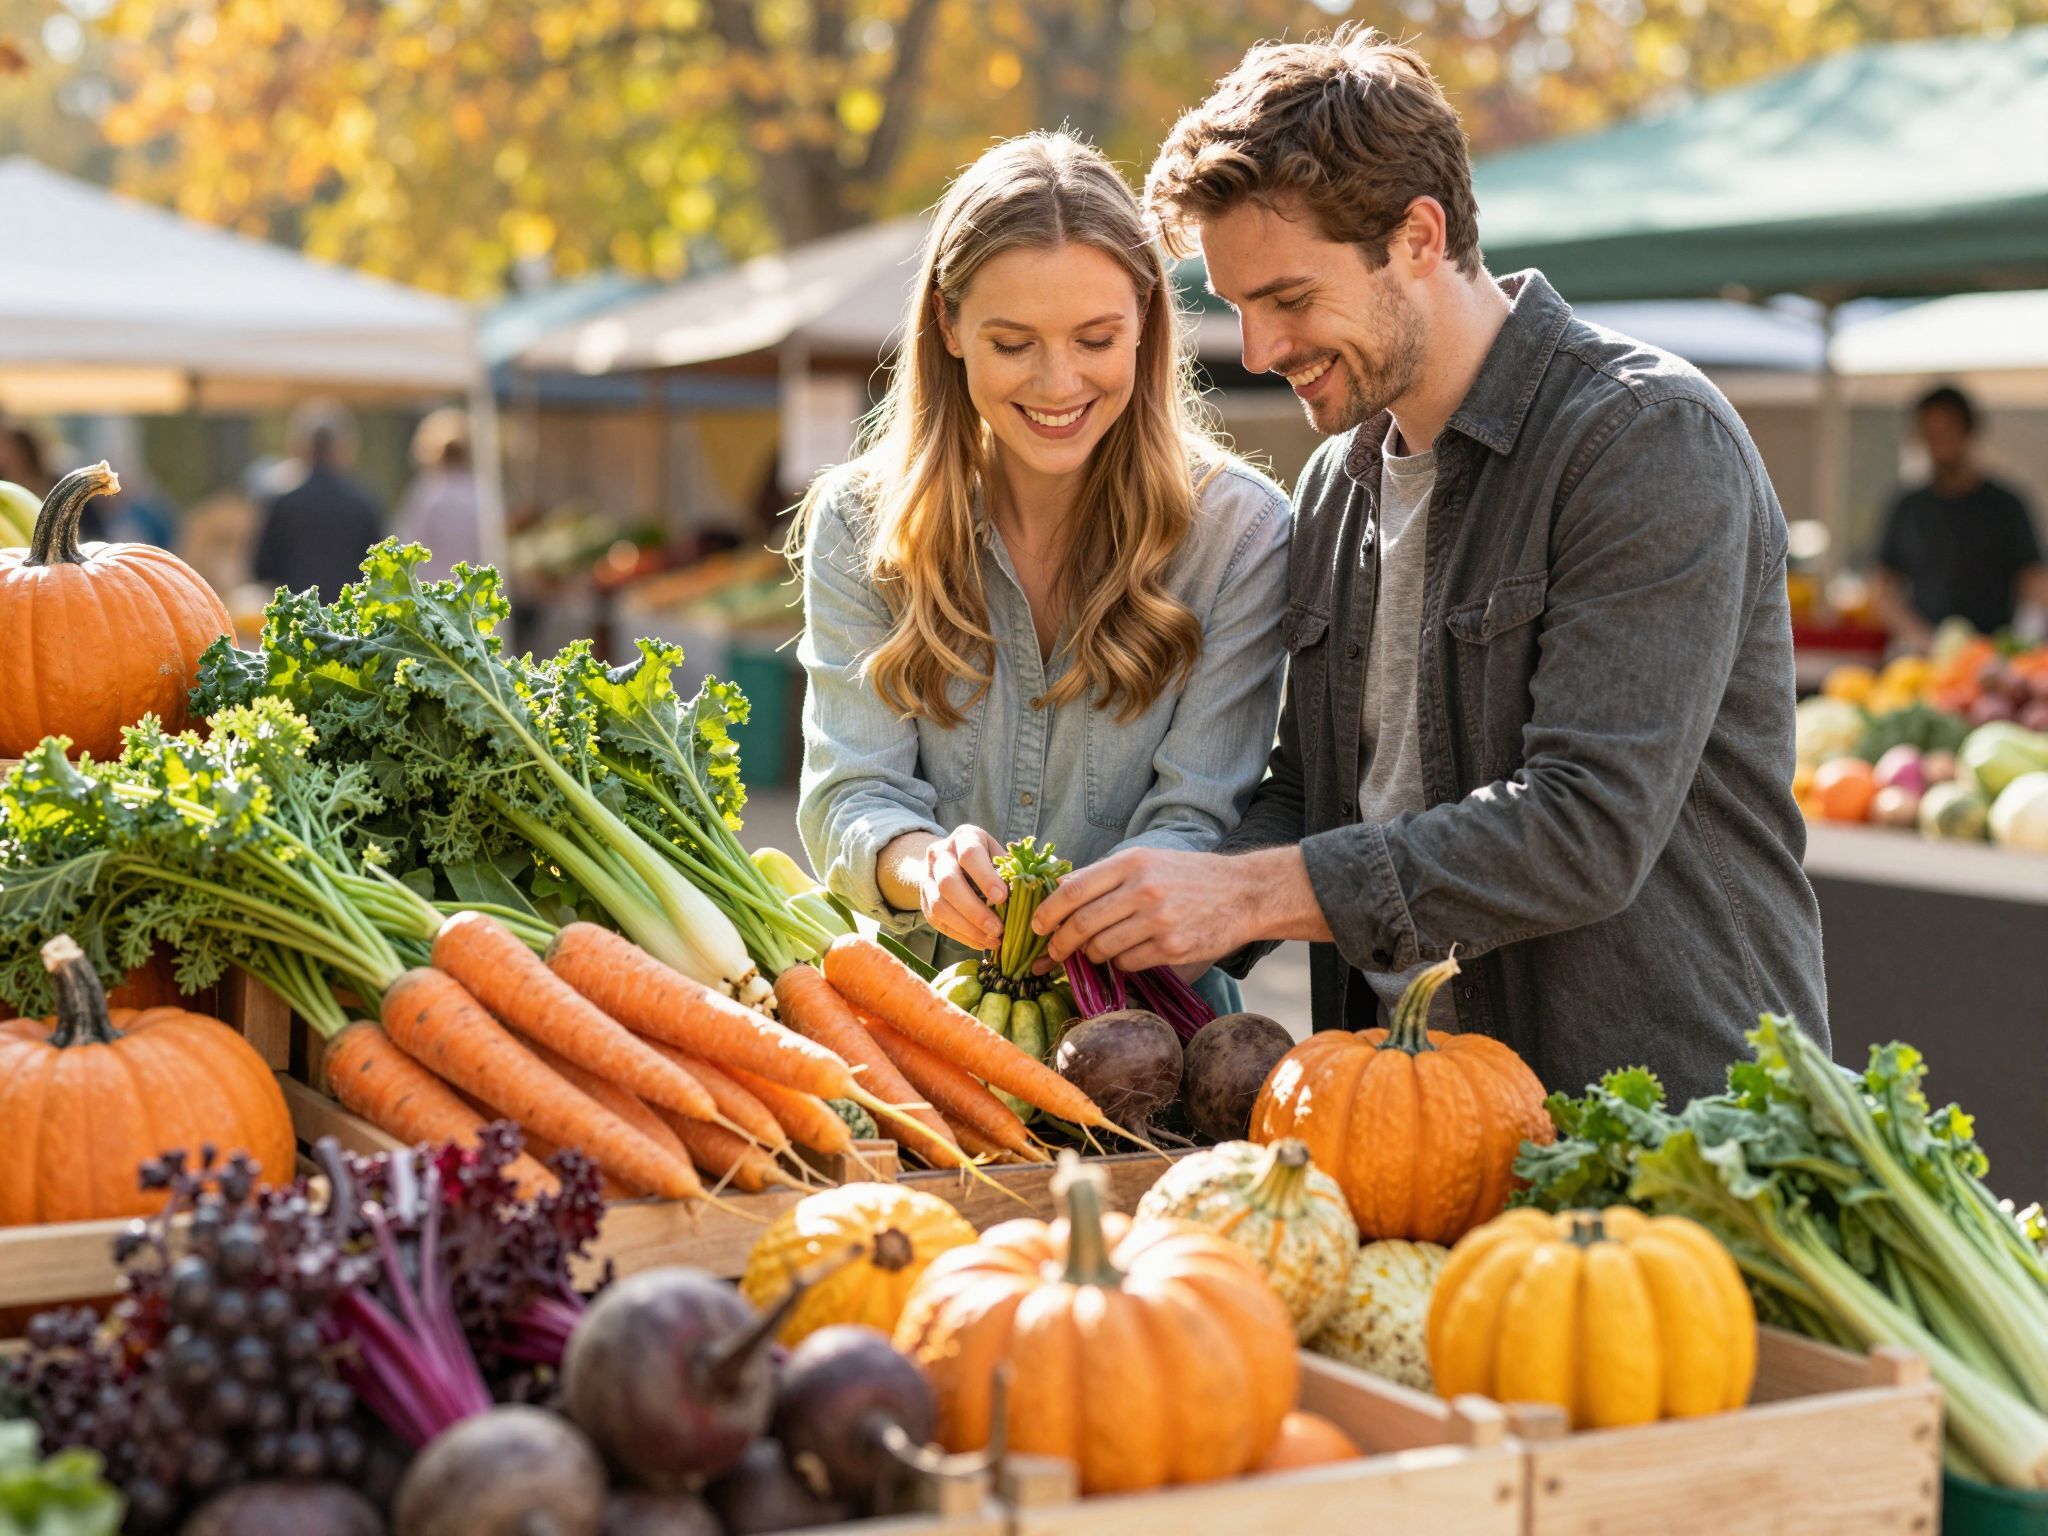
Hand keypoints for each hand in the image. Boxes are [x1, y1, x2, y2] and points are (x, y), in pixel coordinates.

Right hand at [891, 825, 1007, 950]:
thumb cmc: (986, 858)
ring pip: (940, 906)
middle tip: (998, 928)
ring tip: (993, 940)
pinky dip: (962, 936)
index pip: (970, 855)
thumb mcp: (998, 854)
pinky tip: (982, 942)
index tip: (1003, 898)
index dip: (985, 877)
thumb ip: (1009, 870)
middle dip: (975, 910)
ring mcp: (928, 879)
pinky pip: (939, 923)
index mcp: (963, 838)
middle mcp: (939, 855)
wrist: (950, 861)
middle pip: (949, 883)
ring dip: (968, 928)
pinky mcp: (924, 902)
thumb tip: (1026, 894)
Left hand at [1032, 847, 1244, 973]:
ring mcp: (1158, 920)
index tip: (1037, 926)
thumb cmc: (1188, 876)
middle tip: (1054, 952)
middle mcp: (1142, 890)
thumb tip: (1059, 894)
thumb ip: (1105, 876)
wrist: (1243, 892)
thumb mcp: (1147, 861)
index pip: (1073, 890)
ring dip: (1092, 955)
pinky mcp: (1173, 947)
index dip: (1047, 912)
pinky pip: (1128, 963)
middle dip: (1061, 944)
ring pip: (1102, 948)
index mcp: (1131, 863)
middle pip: (1082, 924)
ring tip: (1097, 951)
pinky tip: (1129, 954)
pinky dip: (1120, 964)